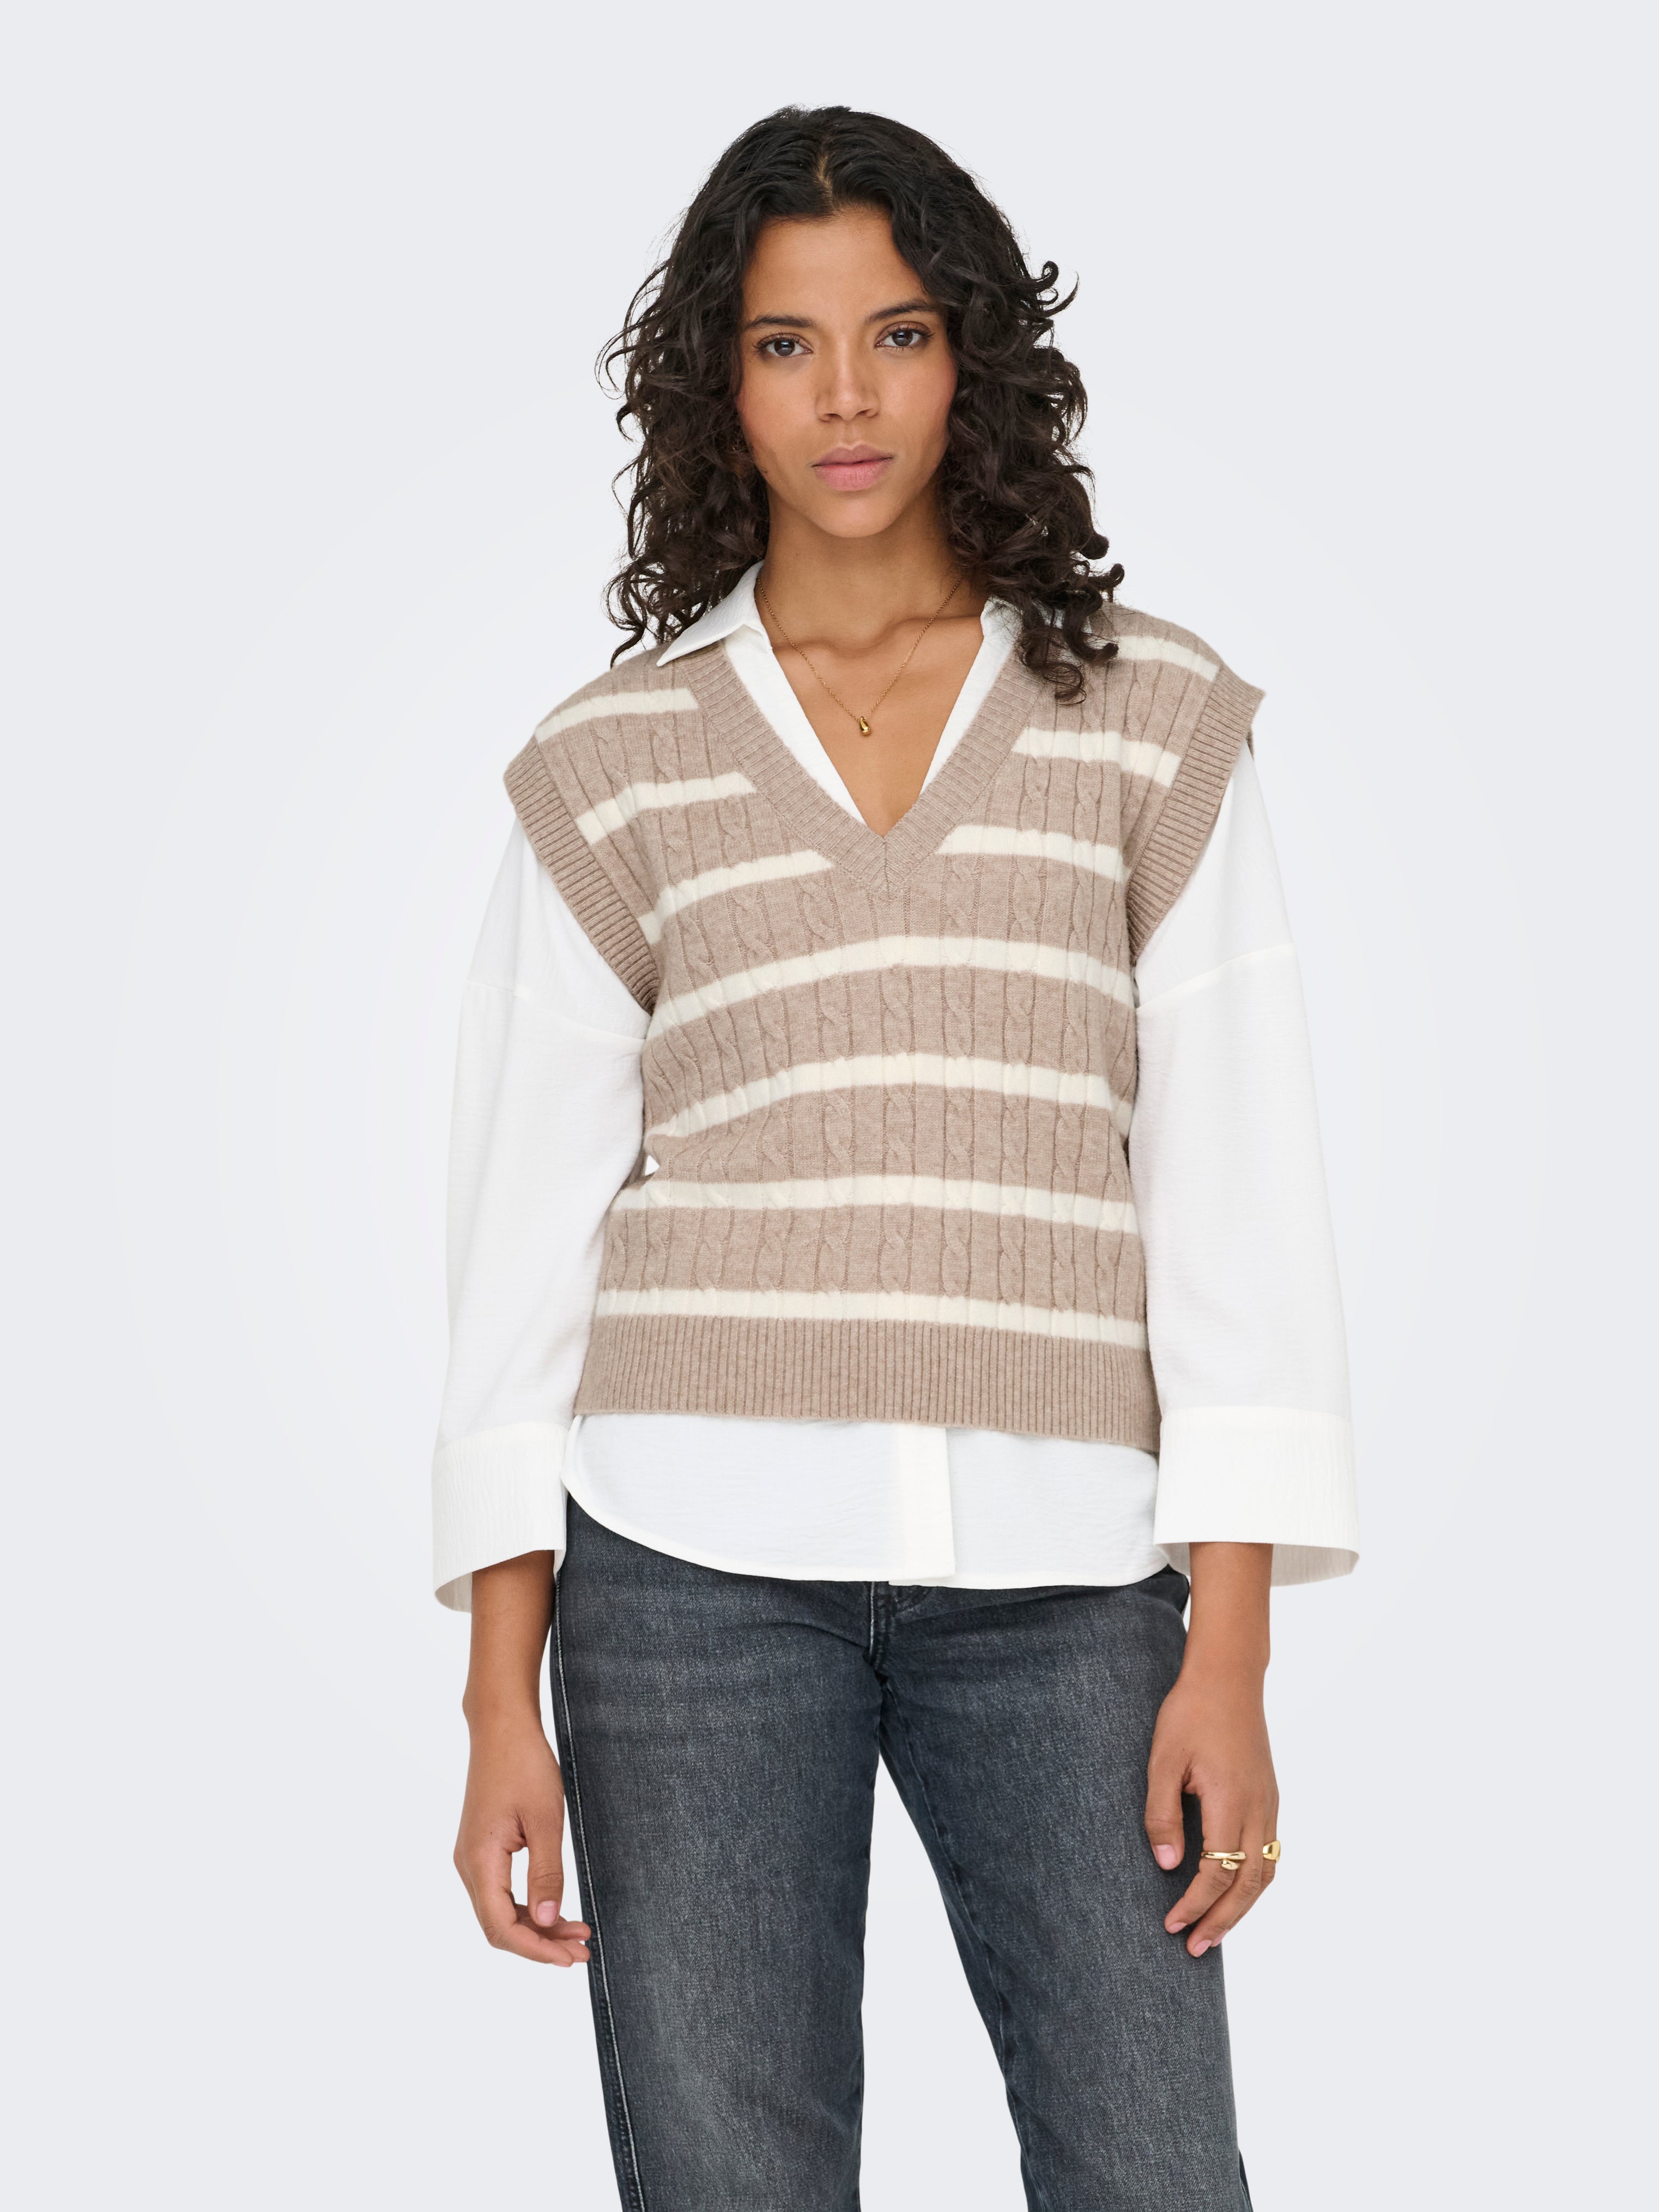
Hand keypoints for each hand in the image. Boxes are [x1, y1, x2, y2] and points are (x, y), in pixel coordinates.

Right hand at [454, 1714, 590, 1965]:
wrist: (501, 1727)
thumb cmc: (524, 1764)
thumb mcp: (545, 1819)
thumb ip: (546, 1872)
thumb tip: (546, 1921)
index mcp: (480, 1860)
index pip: (501, 1927)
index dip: (535, 1950)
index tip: (570, 1959)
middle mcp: (468, 1865)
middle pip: (499, 1926)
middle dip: (540, 1944)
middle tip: (582, 1952)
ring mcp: (472, 1857)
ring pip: (500, 1911)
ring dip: (536, 1927)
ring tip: (576, 1934)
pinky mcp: (482, 1849)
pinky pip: (501, 1892)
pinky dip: (528, 1906)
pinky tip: (554, 1909)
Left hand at [1143, 1541, 1277, 1957]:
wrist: (1229, 1677)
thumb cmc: (1191, 1712)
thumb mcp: (1163, 1759)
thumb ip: (1163, 1813)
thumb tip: (1169, 1865)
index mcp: (1231, 1801)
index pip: (1217, 1871)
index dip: (1195, 1904)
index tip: (1171, 1924)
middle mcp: (1258, 1808)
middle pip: (1249, 1884)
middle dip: (1222, 1920)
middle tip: (1195, 1948)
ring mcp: (1269, 1804)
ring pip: (1265, 1873)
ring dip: (1241, 1908)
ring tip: (1214, 1932)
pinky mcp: (1270, 1797)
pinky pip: (1269, 1853)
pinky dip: (1254, 1882)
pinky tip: (1235, 1892)